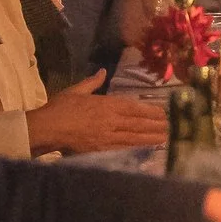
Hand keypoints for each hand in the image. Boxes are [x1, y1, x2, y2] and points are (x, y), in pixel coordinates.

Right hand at [32, 81, 168, 151]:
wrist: (47, 128)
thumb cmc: (59, 108)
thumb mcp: (76, 90)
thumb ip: (92, 82)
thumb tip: (102, 72)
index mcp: (106, 104)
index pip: (134, 107)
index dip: (150, 110)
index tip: (163, 112)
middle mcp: (111, 120)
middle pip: (139, 123)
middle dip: (156, 125)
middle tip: (173, 126)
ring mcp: (108, 136)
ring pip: (135, 137)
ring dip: (152, 137)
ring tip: (167, 137)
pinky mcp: (102, 149)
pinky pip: (124, 149)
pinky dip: (138, 148)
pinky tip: (148, 149)